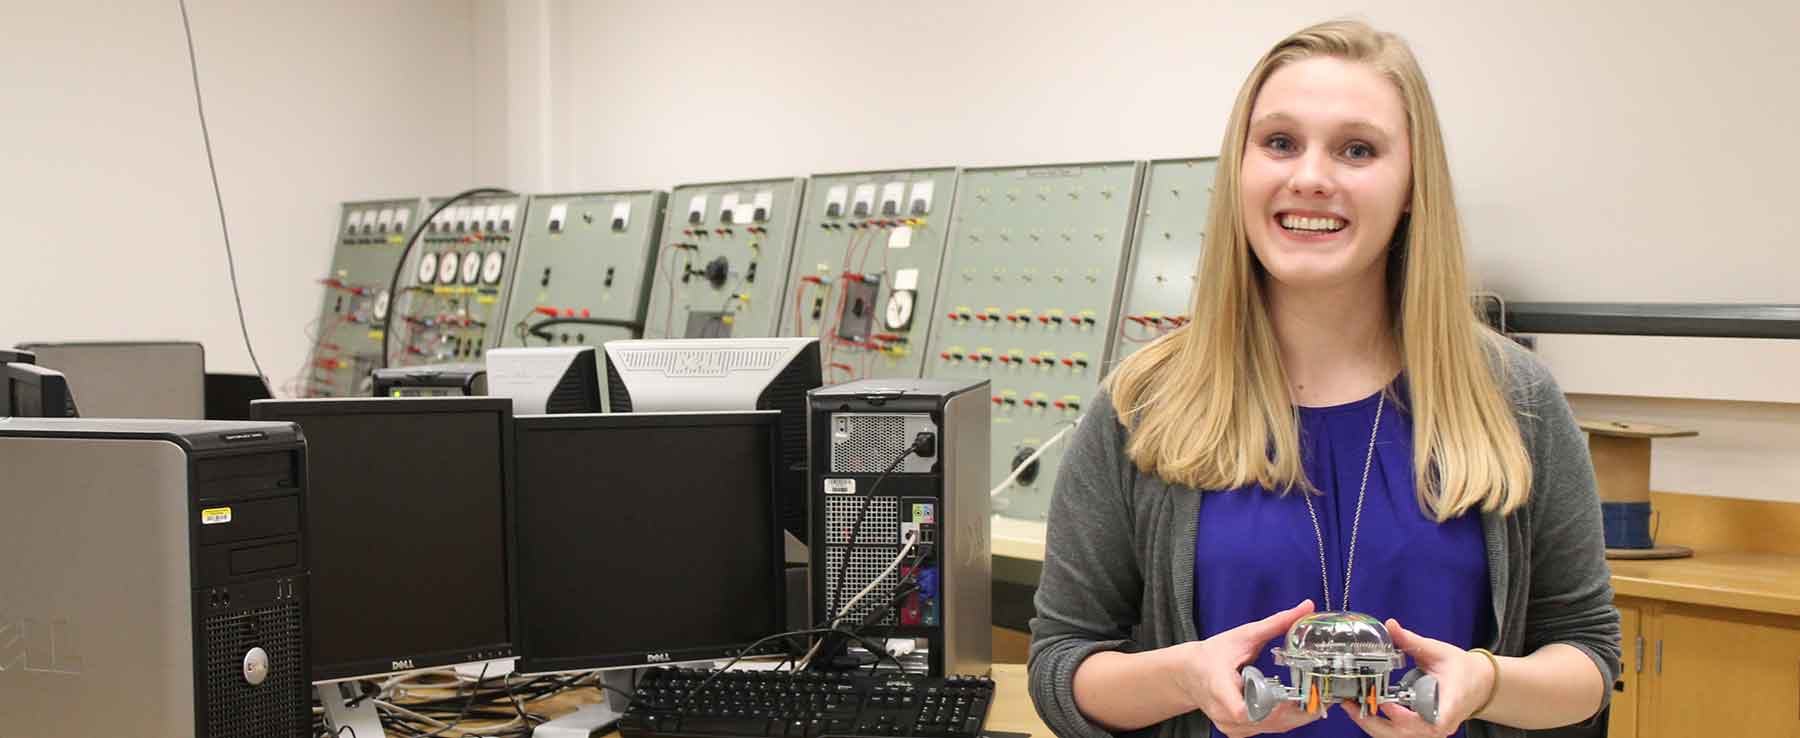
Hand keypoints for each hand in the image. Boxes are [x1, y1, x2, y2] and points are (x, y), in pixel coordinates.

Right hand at [1173, 599, 1321, 737]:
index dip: (1268, 706)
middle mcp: (1223, 712)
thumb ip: (1275, 623)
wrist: (1190, 674)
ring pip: (1270, 728)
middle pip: (1265, 720)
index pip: (1240, 709)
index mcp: (1219, 686)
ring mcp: (1229, 725)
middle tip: (1318, 694)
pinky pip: (1267, 730)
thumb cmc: (1213, 655)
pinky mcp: (1237, 731)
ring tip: (1314, 699)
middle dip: (1295, 708)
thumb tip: (1305, 607)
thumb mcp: (1243, 635)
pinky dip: (1285, 720)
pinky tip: (1298, 707)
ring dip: (1294, 716)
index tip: (1289, 696)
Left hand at [1341, 619, 1496, 737]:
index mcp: (1450, 703)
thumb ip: (1411, 641)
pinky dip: (1380, 726)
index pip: (1433, 721)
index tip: (1387, 705)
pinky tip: (1363, 711)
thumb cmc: (1462, 670)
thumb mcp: (1437, 651)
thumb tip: (1390, 626)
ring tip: (1352, 708)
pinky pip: (1399, 734)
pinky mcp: (1422, 730)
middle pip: (1407, 734)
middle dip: (1375, 723)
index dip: (1407, 718)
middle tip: (1353, 706)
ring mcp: (1431, 730)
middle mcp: (1440, 723)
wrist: (1479, 683)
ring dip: (1373, 726)